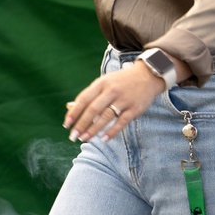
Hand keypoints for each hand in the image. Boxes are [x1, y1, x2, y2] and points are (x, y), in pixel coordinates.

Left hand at [64, 59, 186, 143]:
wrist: (148, 75)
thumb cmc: (121, 81)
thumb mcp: (104, 83)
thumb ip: (90, 95)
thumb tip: (70, 107)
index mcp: (102, 83)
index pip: (84, 99)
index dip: (74, 112)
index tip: (66, 124)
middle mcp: (112, 90)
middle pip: (93, 109)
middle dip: (81, 124)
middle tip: (73, 136)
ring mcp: (124, 100)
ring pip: (106, 117)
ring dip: (93, 129)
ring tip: (84, 138)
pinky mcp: (135, 108)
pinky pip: (121, 122)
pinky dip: (112, 131)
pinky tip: (103, 139)